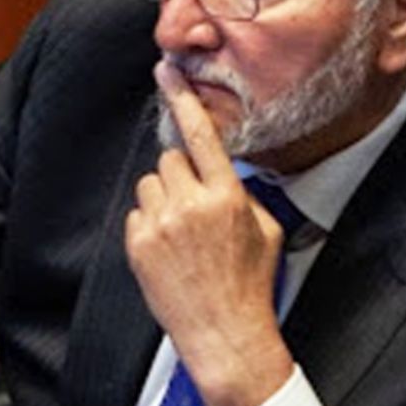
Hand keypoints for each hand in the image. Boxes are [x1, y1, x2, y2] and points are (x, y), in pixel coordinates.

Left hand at [125, 61, 294, 405]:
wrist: (224, 334)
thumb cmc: (249, 285)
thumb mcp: (267, 231)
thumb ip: (244, 193)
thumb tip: (227, 173)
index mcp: (226, 196)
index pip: (201, 135)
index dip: (182, 99)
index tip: (166, 72)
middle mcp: (190, 206)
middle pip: (171, 160)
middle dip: (183, 175)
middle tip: (196, 205)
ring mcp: (160, 226)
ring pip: (151, 184)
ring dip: (165, 198)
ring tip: (183, 231)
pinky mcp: (139, 245)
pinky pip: (138, 213)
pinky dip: (151, 224)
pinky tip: (169, 249)